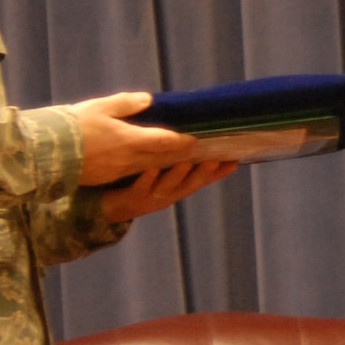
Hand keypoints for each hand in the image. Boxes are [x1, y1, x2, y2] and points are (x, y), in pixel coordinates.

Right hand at [72, 93, 201, 186]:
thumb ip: (126, 103)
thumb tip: (148, 99)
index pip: (165, 142)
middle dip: (181, 155)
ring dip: (167, 164)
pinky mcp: (108, 177)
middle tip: (198, 151)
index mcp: (130, 140)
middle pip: (163, 158)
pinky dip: (148, 169)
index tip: (197, 139)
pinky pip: (134, 174)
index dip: (183, 141)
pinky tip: (151, 164)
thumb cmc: (72, 126)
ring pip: (150, 167)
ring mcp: (119, 171)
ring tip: (181, 157)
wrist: (46, 153)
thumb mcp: (100, 107)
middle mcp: (129, 159)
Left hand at [100, 159, 238, 222]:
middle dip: (203, 173)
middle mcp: (168, 194)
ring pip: (167, 187)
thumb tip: (190, 138)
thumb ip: (175, 160)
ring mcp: (150, 197)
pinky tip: (151, 169)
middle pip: (189, 184)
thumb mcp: (162, 175)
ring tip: (186, 162)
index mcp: (177, 187)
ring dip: (177, 175)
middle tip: (216, 160)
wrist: (110, 207)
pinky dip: (147, 179)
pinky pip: (140, 188)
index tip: (234, 161)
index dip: (218, 173)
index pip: (202, 179)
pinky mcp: (131, 197)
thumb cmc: (140, 184)